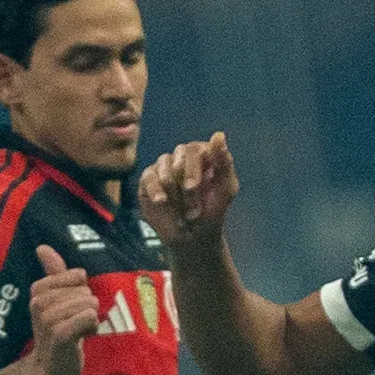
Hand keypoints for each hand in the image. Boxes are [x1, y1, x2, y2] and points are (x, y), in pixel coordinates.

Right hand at [5, 244, 101, 374]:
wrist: (49, 368)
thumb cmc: (57, 331)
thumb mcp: (55, 299)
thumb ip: (54, 272)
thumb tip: (42, 247)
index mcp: (38, 289)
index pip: (78, 276)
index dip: (82, 293)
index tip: (70, 309)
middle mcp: (39, 302)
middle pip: (85, 291)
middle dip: (88, 308)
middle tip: (74, 324)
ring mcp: (48, 319)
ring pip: (90, 304)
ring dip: (90, 320)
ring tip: (77, 332)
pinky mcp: (60, 334)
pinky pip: (90, 317)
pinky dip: (92, 328)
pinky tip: (82, 338)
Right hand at [138, 133, 237, 250]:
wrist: (192, 239)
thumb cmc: (211, 214)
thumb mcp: (225, 190)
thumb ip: (224, 163)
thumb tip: (219, 134)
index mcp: (204, 155)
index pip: (199, 148)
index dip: (196, 168)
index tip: (195, 187)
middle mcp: (183, 156)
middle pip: (181, 153)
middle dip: (188, 182)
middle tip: (194, 208)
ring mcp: (165, 166)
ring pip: (165, 165)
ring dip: (175, 193)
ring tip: (184, 214)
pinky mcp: (149, 179)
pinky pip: (149, 176)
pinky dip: (156, 190)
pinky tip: (162, 202)